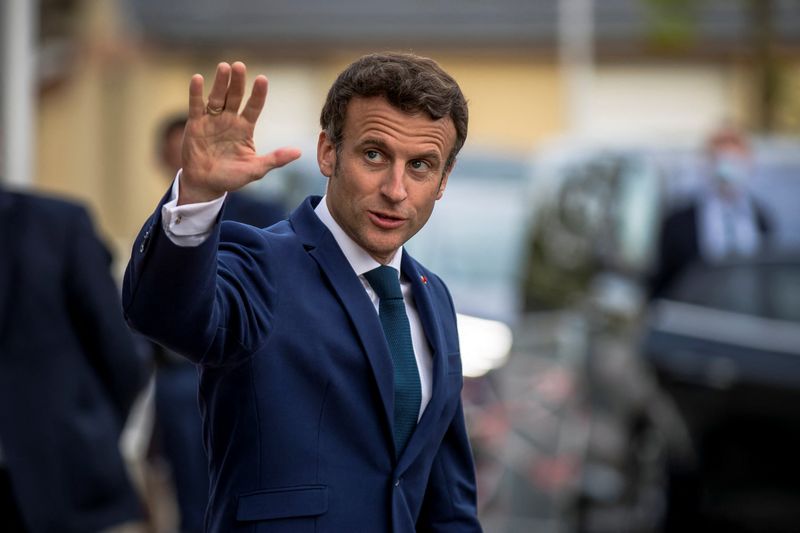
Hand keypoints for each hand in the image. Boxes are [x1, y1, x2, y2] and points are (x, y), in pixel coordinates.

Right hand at [179, 61, 300, 204]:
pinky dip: (196, 92)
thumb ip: (275, 159)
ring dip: (220, 82)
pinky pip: (196, 105)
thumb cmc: (231, 177)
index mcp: (245, 128)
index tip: (262, 79)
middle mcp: (229, 120)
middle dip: (237, 82)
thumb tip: (299, 152)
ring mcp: (212, 120)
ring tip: (224, 67)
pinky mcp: (195, 123)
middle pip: (235, 97)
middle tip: (239, 65)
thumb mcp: (255, 170)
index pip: (254, 107)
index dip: (258, 94)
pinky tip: (197, 78)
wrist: (205, 184)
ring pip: (217, 97)